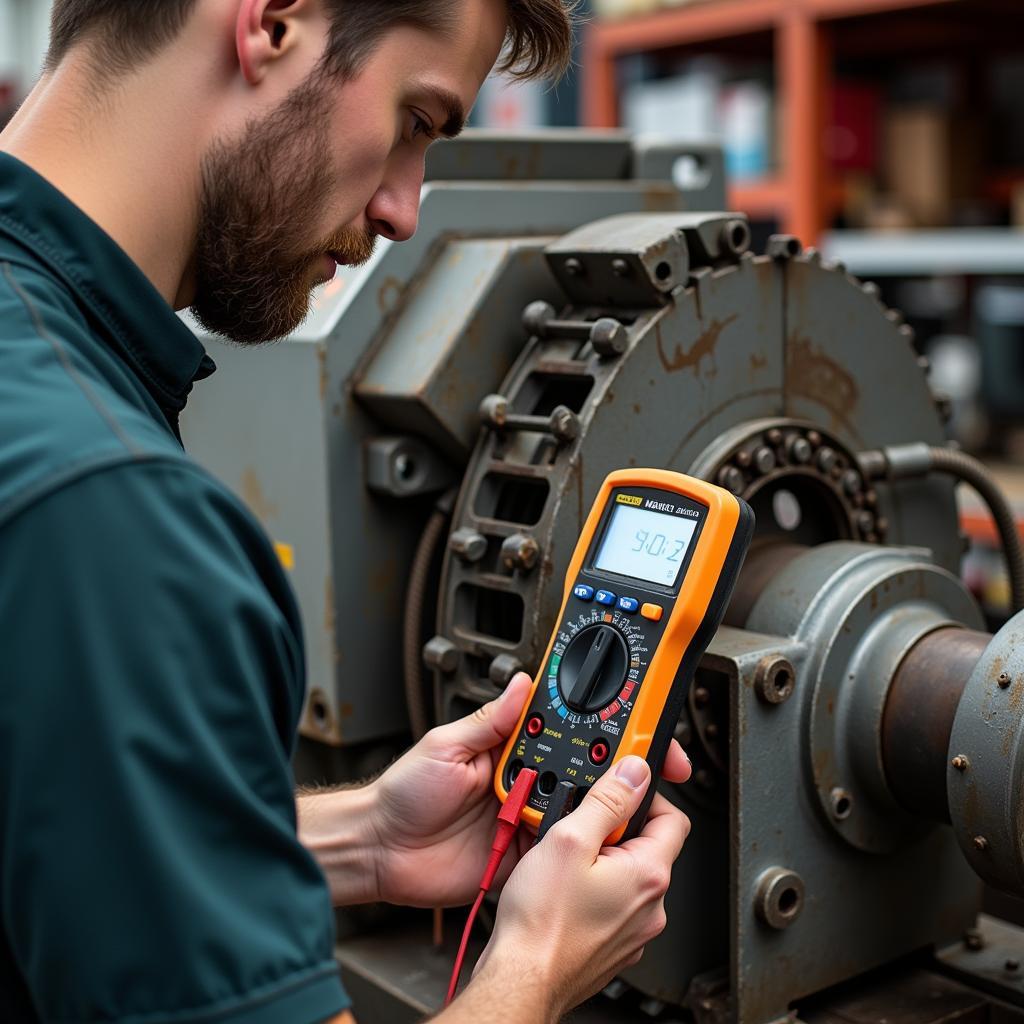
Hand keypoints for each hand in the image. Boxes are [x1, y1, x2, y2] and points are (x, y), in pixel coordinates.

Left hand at [366, 673, 690, 907]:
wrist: (381, 852)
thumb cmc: (404, 794)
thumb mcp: (446, 745)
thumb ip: (489, 720)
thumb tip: (523, 683)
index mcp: (507, 748)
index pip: (562, 730)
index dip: (597, 725)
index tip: (630, 718)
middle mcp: (523, 781)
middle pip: (580, 770)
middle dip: (614, 766)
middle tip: (642, 764)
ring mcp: (525, 819)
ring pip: (577, 810)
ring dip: (597, 805)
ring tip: (619, 800)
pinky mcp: (524, 857)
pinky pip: (560, 850)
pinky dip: (578, 845)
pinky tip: (590, 838)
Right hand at [466, 756, 689, 1019]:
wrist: (521, 979)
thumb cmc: (541, 922)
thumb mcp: (569, 839)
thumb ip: (606, 800)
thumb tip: (633, 772)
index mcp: (648, 875)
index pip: (673, 817)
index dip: (646, 796)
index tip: (620, 788)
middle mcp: (650, 906)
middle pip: (647, 846)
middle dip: (615, 829)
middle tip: (579, 826)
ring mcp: (633, 930)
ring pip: (627, 876)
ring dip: (602, 860)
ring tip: (564, 861)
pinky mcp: (613, 946)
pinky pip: (612, 904)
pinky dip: (593, 890)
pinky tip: (562, 890)